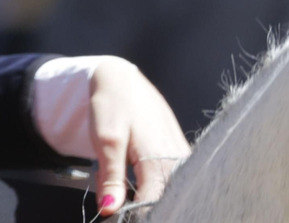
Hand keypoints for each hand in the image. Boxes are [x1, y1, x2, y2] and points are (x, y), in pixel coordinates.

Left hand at [87, 57, 189, 214]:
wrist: (121, 79)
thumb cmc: (112, 107)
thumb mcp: (105, 141)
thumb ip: (110, 178)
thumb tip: (110, 210)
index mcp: (158, 160)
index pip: (154, 205)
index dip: (137, 215)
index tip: (120, 217)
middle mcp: (178, 161)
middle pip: (168, 200)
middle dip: (148, 209)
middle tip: (125, 208)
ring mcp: (183, 157)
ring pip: (173, 191)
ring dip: (155, 198)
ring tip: (134, 197)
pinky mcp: (181, 154)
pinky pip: (176, 179)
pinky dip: (161, 187)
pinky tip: (145, 187)